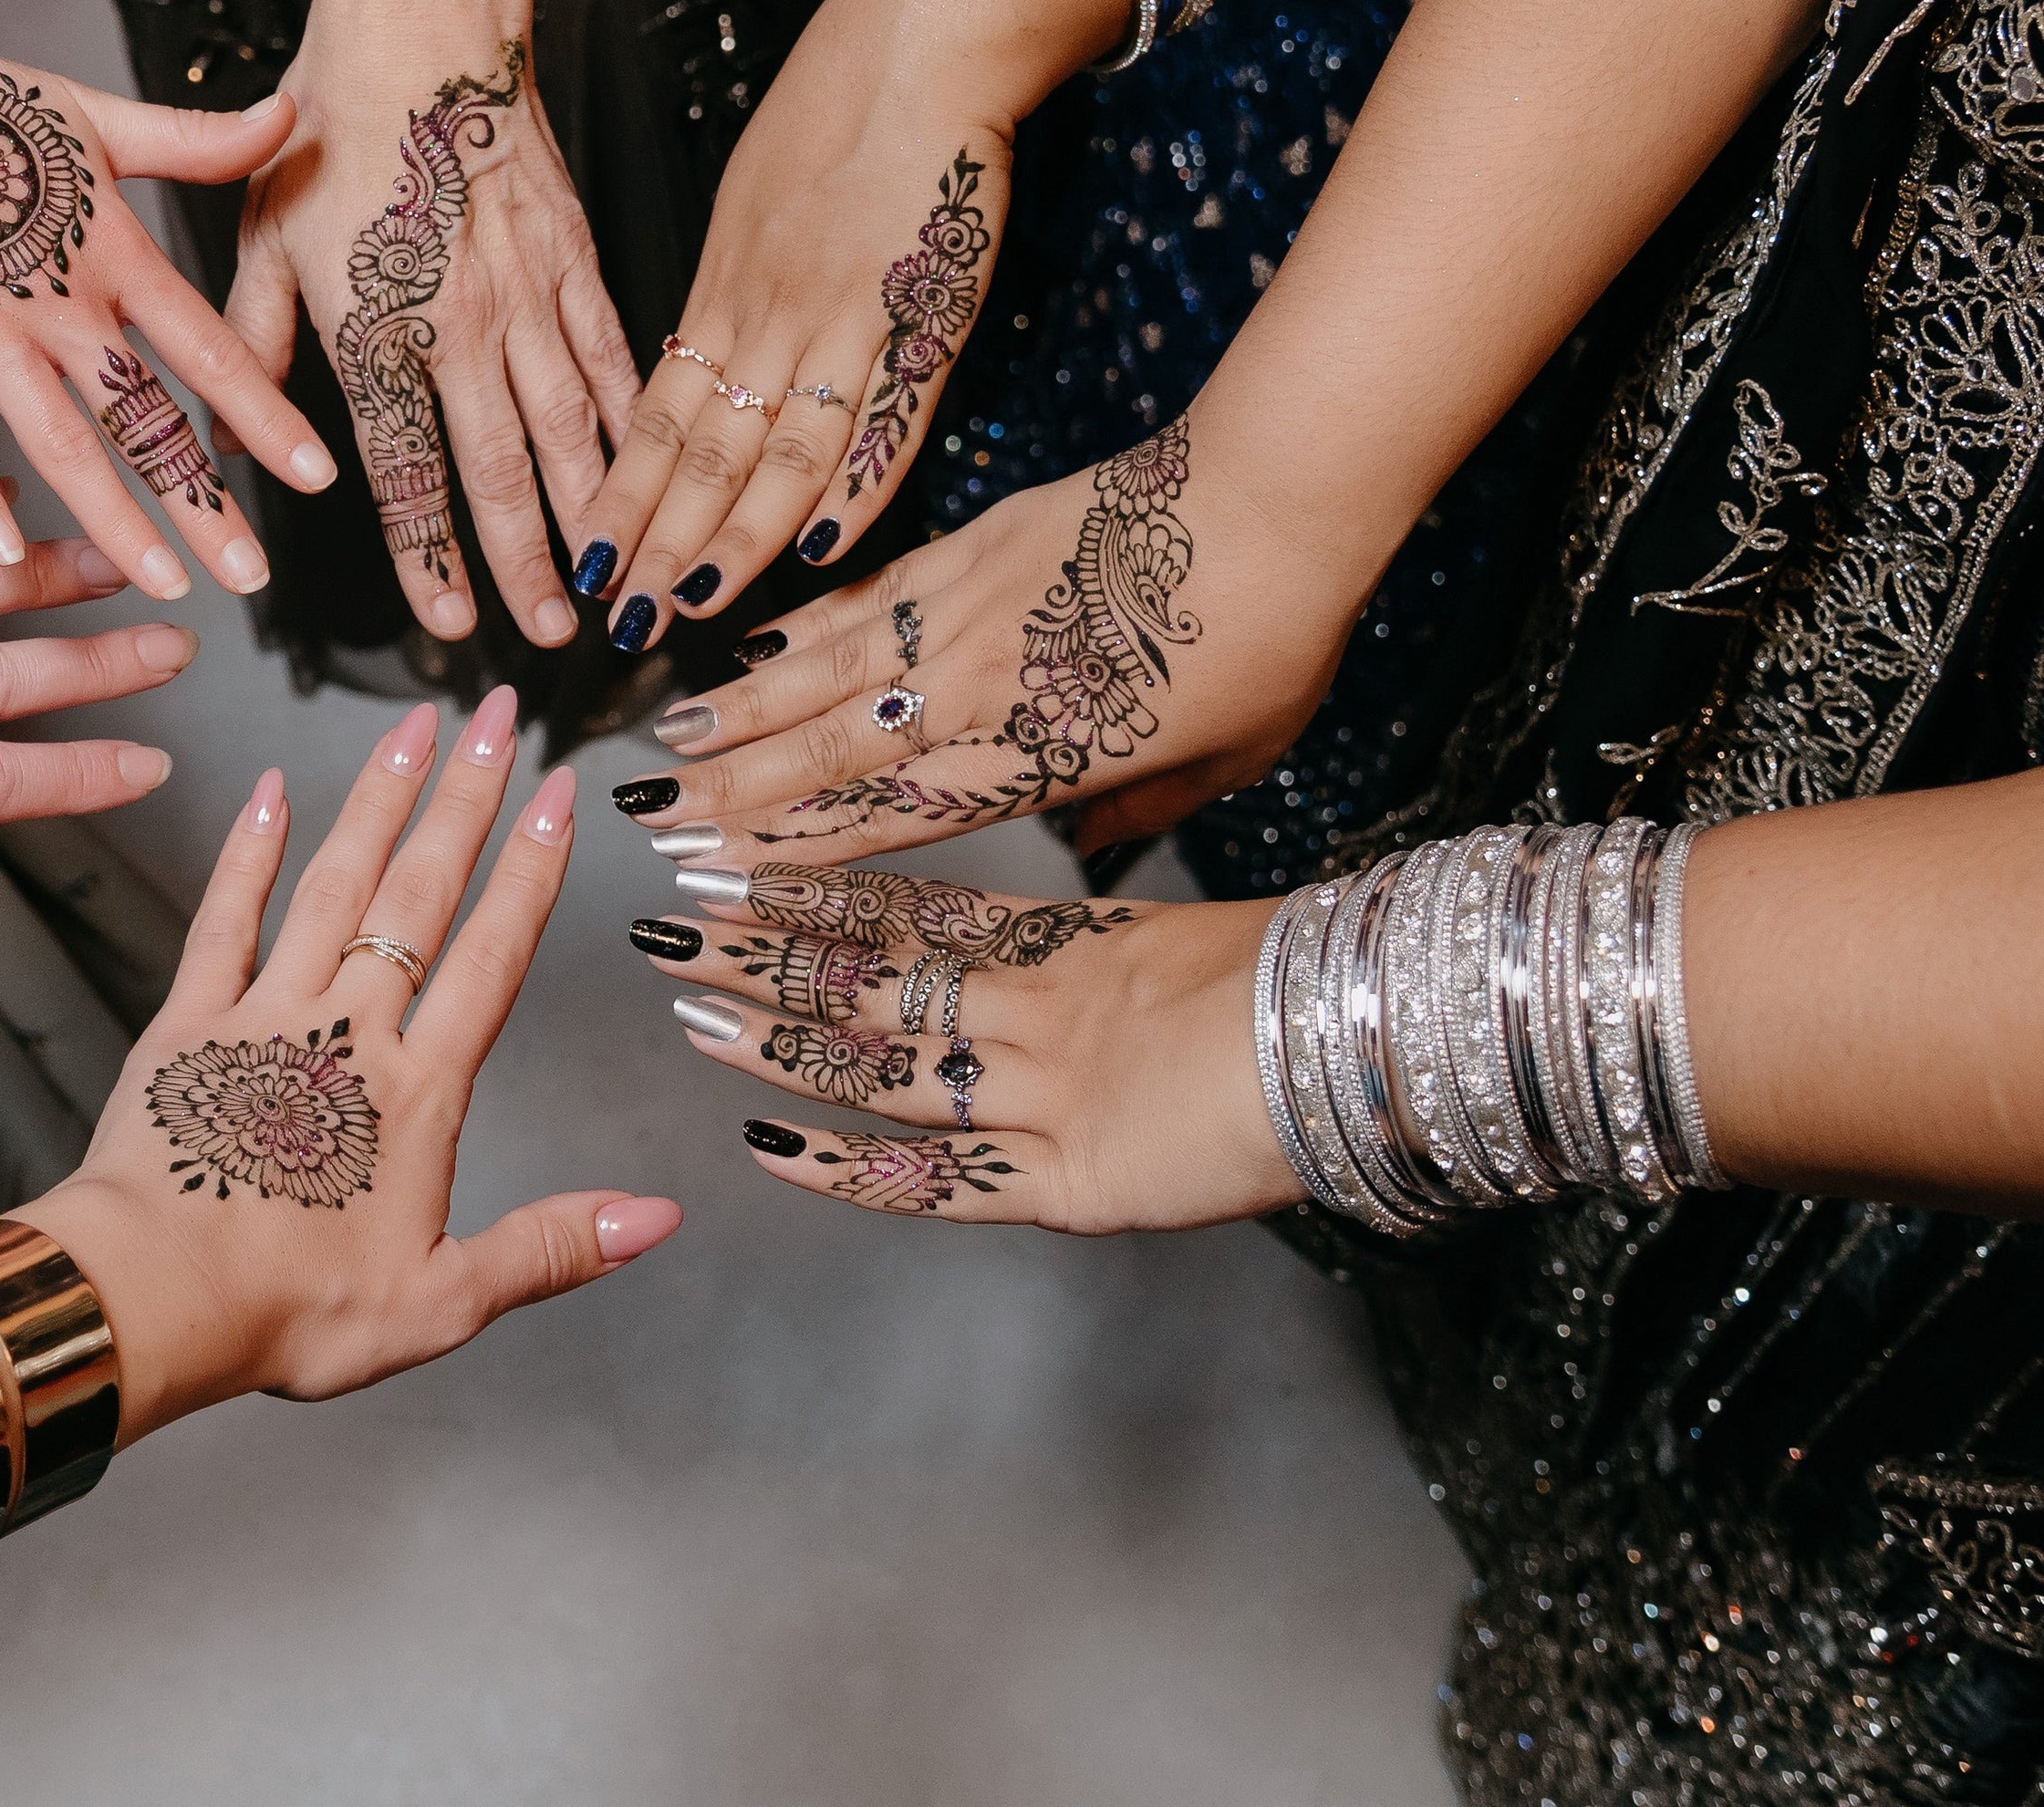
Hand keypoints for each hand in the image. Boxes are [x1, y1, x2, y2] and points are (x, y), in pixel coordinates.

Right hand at [0, 32, 335, 600]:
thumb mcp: (92, 114)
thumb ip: (192, 141)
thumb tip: (287, 116)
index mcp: (110, 251)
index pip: (211, 347)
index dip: (268, 415)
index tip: (318, 476)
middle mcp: (57, 301)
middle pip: (147, 417)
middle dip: (205, 502)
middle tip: (255, 576)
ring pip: (63, 443)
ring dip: (117, 521)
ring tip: (165, 584)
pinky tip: (5, 557)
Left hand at [15, 692, 680, 1438]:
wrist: (149, 1297)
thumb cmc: (289, 1310)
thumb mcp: (441, 1301)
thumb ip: (551, 1247)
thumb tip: (658, 1217)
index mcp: (419, 1091)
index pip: (493, 954)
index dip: (533, 869)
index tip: (560, 792)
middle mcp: (349, 1032)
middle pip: (421, 893)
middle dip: (465, 796)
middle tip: (495, 713)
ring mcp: (263, 1015)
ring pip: (333, 883)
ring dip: (376, 800)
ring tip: (412, 725)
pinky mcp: (185, 1023)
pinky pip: (224, 917)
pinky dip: (249, 850)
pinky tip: (269, 790)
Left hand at [229, 13, 636, 643]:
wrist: (419, 26)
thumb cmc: (326, 131)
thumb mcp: (260, 239)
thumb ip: (252, 347)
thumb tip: (225, 439)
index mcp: (372, 329)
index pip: (404, 467)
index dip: (428, 553)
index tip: (450, 619)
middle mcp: (457, 324)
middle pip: (498, 466)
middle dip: (527, 559)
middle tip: (552, 632)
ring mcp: (526, 291)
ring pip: (570, 423)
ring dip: (593, 509)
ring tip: (615, 579)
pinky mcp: (574, 254)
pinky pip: (611, 352)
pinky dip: (632, 419)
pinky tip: (649, 468)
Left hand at [566, 0, 1118, 649]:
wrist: (920, 38)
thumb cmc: (836, 108)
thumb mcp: (753, 203)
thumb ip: (731, 295)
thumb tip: (700, 363)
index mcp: (725, 291)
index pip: (655, 419)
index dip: (621, 498)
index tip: (587, 567)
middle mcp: (770, 316)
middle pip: (703, 452)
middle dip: (658, 543)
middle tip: (620, 622)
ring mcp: (844, 318)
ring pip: (777, 449)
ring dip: (735, 537)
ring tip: (694, 606)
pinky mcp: (921, 312)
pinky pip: (884, 416)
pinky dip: (859, 485)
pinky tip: (826, 546)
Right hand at [612, 417, 1361, 862]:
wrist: (1276, 495)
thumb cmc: (1274, 638)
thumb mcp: (1226, 759)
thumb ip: (1142, 810)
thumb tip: (1095, 851)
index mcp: (1041, 756)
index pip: (894, 816)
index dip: (798, 849)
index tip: (720, 872)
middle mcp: (983, 689)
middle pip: (835, 749)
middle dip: (733, 788)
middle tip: (652, 817)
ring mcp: (968, 609)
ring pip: (828, 670)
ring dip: (741, 708)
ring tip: (667, 736)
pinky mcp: (973, 542)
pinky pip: (869, 597)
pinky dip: (803, 625)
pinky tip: (750, 643)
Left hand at [636, 860, 1293, 1230]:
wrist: (1378, 1042)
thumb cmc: (1304, 988)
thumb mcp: (1184, 943)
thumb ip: (1097, 945)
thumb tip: (1060, 930)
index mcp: (1065, 946)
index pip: (907, 912)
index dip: (815, 894)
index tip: (736, 865)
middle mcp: (1036, 1011)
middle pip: (870, 974)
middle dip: (761, 953)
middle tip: (665, 924)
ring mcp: (1047, 1092)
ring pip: (883, 1059)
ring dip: (779, 1039)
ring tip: (686, 1011)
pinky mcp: (1072, 1179)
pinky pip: (941, 1178)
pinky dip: (851, 1167)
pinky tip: (771, 1149)